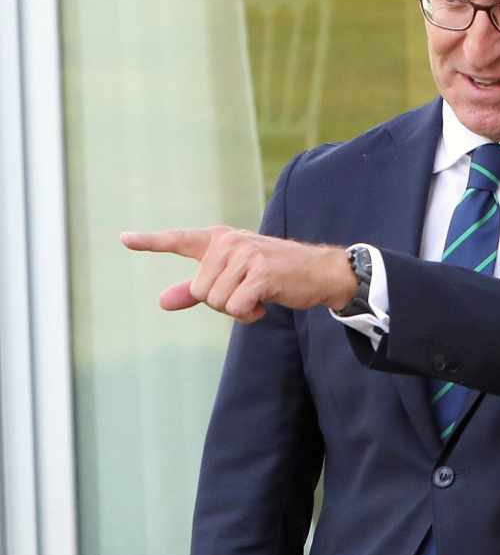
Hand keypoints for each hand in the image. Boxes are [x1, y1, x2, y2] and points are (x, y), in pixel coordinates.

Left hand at [121, 226, 354, 322]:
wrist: (320, 272)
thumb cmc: (277, 276)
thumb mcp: (235, 279)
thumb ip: (197, 289)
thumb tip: (162, 301)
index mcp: (220, 240)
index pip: (179, 239)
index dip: (150, 241)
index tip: (124, 239)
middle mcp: (229, 243)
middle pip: (200, 290)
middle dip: (222, 303)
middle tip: (248, 294)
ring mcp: (245, 256)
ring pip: (216, 302)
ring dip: (238, 310)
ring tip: (259, 296)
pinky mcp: (260, 273)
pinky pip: (236, 307)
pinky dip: (249, 314)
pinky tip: (266, 302)